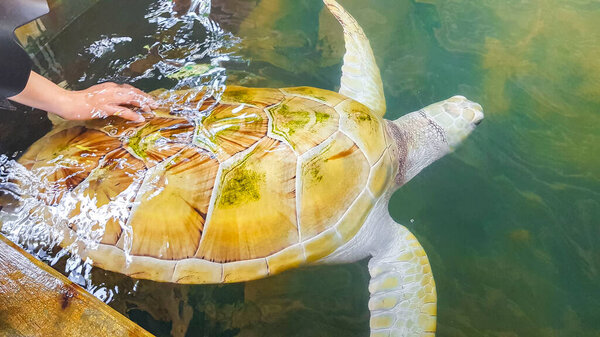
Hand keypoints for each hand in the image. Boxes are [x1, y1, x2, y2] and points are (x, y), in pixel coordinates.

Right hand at [8, 72, 156, 121]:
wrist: (68, 102)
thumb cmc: (81, 101)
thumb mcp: (98, 96)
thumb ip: (109, 98)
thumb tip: (119, 104)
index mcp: (110, 87)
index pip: (129, 89)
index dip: (140, 94)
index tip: (148, 99)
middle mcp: (111, 90)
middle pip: (133, 92)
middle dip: (145, 98)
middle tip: (155, 104)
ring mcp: (108, 98)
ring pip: (130, 99)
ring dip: (142, 104)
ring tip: (151, 110)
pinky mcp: (105, 107)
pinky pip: (122, 111)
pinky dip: (133, 115)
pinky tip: (140, 118)